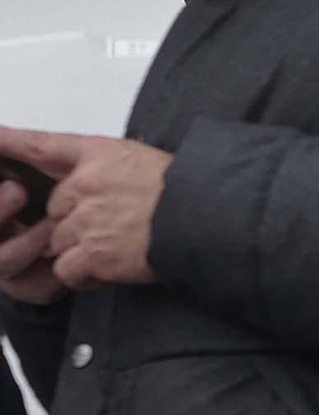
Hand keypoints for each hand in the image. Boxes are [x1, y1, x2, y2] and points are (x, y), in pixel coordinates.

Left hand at [0, 127, 171, 292]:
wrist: (203, 216)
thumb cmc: (178, 189)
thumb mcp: (139, 158)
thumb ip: (102, 168)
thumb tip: (83, 183)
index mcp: (99, 154)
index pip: (43, 145)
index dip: (10, 141)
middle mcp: (86, 184)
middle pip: (53, 208)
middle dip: (73, 221)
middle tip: (109, 223)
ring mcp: (85, 219)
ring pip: (57, 241)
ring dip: (80, 249)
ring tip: (116, 243)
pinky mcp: (89, 253)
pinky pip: (66, 269)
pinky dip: (84, 273)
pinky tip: (110, 263)